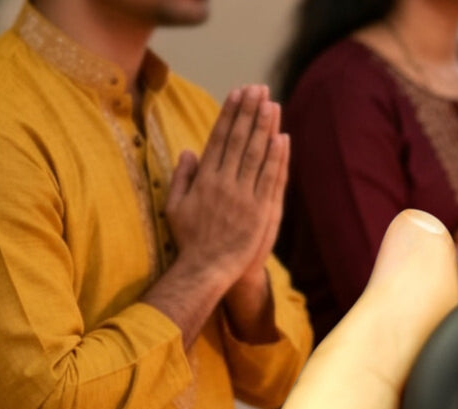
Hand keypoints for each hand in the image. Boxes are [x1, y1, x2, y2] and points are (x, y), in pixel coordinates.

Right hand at [166, 85, 287, 293]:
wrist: (207, 269)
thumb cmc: (190, 240)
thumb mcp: (175, 206)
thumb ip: (182, 177)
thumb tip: (189, 150)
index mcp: (204, 178)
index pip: (219, 137)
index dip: (230, 113)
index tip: (237, 93)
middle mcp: (224, 183)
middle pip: (240, 140)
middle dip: (249, 111)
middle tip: (258, 88)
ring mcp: (244, 197)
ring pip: (256, 154)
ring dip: (265, 127)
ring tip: (271, 103)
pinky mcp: (261, 211)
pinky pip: (270, 179)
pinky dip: (277, 157)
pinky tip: (282, 138)